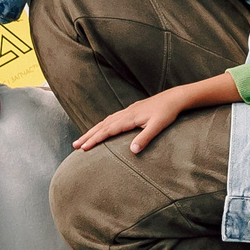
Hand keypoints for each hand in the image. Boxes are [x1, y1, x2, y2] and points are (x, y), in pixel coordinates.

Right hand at [73, 87, 196, 154]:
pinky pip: (112, 118)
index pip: (107, 130)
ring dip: (93, 130)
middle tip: (75, 146)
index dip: (95, 140)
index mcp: (129, 118)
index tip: (83, 148)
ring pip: (105, 121)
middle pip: (102, 125)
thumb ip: (145, 138)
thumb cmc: (167, 113)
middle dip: (88, 136)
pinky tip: (101, 128)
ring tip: (83, 139)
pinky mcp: (131, 110)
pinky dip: (102, 124)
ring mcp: (127, 111)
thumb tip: (132, 152)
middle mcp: (125, 113)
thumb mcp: (158, 126)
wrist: (174, 98)